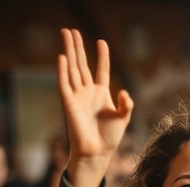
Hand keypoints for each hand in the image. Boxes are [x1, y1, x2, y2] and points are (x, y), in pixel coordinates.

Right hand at [58, 28, 133, 186]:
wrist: (97, 153)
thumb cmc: (109, 138)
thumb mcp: (123, 119)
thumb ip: (126, 105)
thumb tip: (124, 93)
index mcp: (101, 94)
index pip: (101, 70)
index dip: (102, 56)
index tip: (102, 41)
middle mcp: (87, 93)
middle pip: (81, 65)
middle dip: (78, 47)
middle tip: (72, 30)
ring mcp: (77, 97)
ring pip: (72, 69)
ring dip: (69, 52)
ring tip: (65, 34)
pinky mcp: (68, 104)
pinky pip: (64, 84)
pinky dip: (63, 71)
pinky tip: (62, 58)